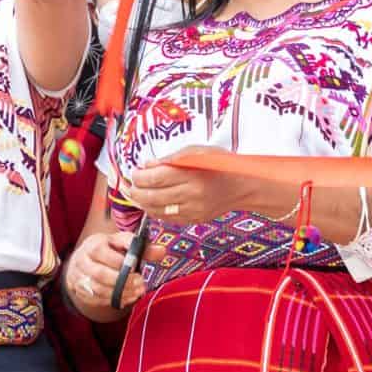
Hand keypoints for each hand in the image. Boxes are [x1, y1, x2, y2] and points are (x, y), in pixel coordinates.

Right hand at [64, 228, 161, 314]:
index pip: (102, 253)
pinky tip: (127, 298)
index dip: (121, 263)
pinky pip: (96, 299)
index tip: (137, 269)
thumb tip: (161, 251)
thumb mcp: (122, 243)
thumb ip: (141, 247)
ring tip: (137, 293)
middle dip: (122, 282)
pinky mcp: (80, 290)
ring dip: (120, 293)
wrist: (84, 260)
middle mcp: (82, 260)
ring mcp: (78, 277)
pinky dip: (113, 300)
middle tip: (140, 284)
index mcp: (93, 244)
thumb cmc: (108, 249)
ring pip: (98, 289)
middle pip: (100, 274)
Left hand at [124, 150, 272, 225]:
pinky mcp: (194, 219)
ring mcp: (193, 210)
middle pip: (152, 196)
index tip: (134, 172)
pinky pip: (167, 218)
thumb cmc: (220, 164)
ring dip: (141, 203)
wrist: (242, 186)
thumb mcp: (197, 152)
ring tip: (135, 194)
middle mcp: (191, 195)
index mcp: (192, 174)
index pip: (155, 178)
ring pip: (157, 210)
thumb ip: (171, 158)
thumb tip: (147, 165)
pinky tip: (150, 203)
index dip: (139, 176)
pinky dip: (154, 211)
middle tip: (129, 185)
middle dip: (135, 191)